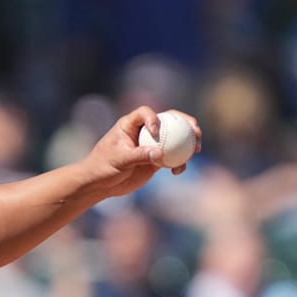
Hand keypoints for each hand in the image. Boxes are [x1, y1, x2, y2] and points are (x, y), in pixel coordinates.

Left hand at [81, 106, 201, 198]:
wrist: (100, 184)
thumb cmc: (102, 167)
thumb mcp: (119, 160)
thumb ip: (139, 155)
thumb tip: (160, 153)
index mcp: (129, 125)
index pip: (145, 112)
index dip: (154, 118)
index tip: (155, 131)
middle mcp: (142, 132)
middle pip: (168, 120)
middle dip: (185, 122)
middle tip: (196, 131)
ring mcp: (151, 145)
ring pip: (174, 139)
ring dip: (188, 143)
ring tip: (196, 149)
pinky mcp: (155, 160)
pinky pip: (172, 158)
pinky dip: (179, 163)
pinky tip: (178, 171)